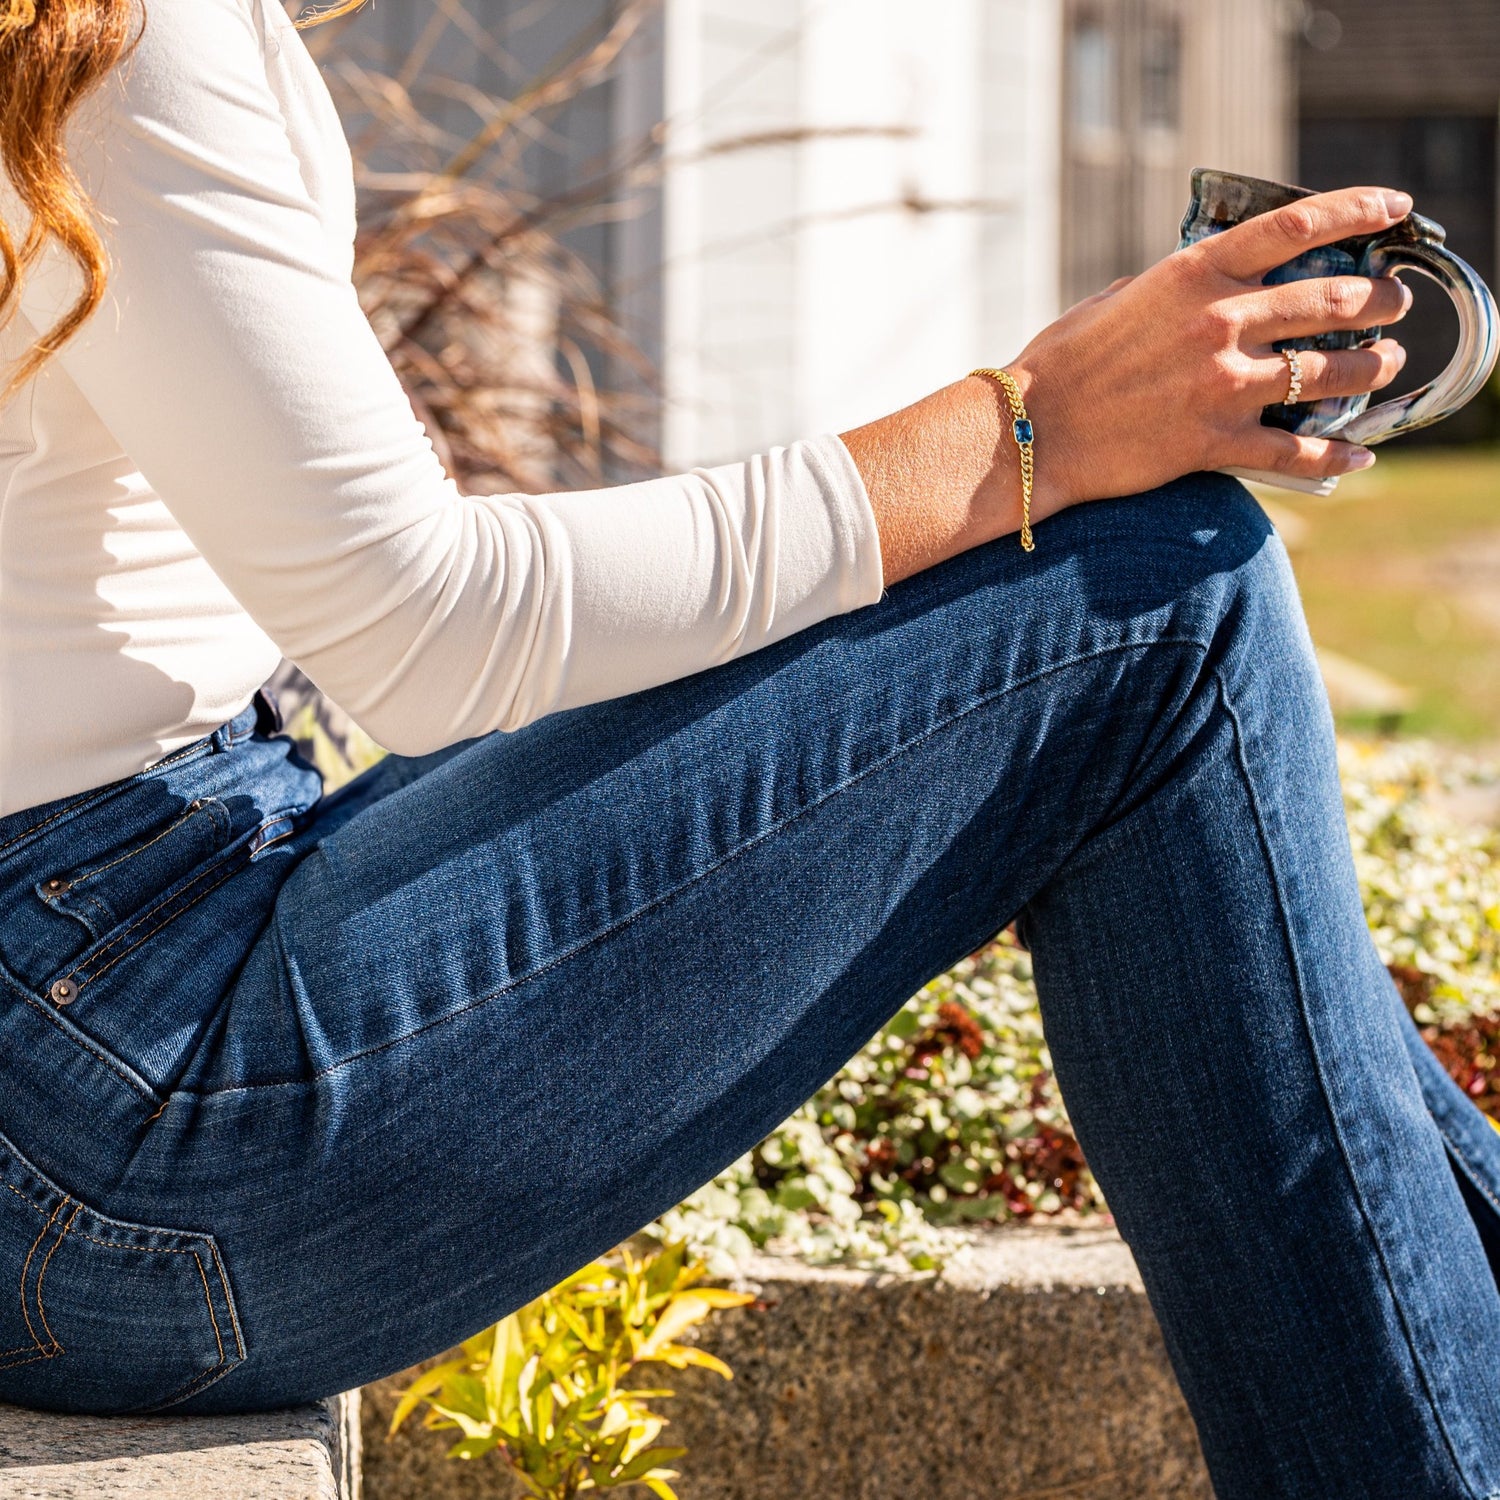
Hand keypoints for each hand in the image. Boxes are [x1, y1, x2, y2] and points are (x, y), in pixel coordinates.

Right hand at [1006, 185, 1413, 516]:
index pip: (1295, 226)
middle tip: (1395, 304)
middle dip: (1379, 300)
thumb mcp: (1116, 299)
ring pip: (1328, 371)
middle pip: (1331, 299)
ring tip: (1385, 365)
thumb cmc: (1062, 364)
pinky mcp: (1213, 442)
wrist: (1029, 432)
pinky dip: (1337, 455)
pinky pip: (1296, 451)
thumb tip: (1205, 282)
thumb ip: (1171, 287)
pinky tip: (1361, 454)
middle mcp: (1217, 322)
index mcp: (1192, 274)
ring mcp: (1220, 384)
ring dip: (1370, 367)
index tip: (1395, 209)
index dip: (1357, 208)